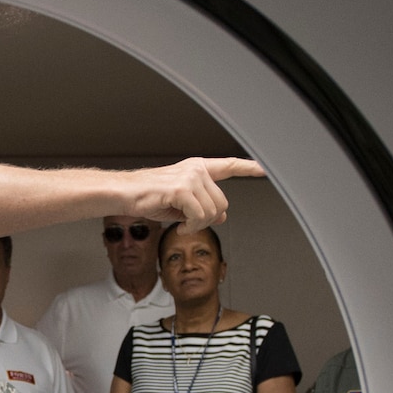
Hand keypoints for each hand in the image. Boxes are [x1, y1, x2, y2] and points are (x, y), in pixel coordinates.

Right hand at [131, 156, 265, 234]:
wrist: (126, 194)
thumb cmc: (149, 197)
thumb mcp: (182, 205)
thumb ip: (204, 206)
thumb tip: (222, 215)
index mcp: (197, 169)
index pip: (229, 165)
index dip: (249, 167)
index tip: (266, 168)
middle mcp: (196, 169)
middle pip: (223, 203)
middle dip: (208, 219)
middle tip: (189, 222)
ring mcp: (190, 177)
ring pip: (212, 212)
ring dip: (197, 224)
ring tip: (181, 222)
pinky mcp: (182, 189)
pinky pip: (199, 216)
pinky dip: (190, 226)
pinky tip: (179, 224)